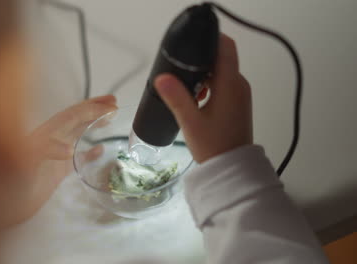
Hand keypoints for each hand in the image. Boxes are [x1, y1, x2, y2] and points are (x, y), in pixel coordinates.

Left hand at [9, 95, 116, 223]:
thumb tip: (69, 148)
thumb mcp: (21, 165)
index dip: (90, 108)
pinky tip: (100, 150)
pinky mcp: (55, 172)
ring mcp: (53, 156)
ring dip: (93, 125)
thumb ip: (42, 152)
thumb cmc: (8, 186)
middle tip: (114, 102)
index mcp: (44, 135)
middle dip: (93, 109)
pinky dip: (90, 151)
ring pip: (77, 135)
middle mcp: (50, 141)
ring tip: (110, 118)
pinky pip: (77, 158)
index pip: (71, 116)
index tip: (110, 105)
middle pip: (75, 120)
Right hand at [155, 34, 251, 162]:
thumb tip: (162, 77)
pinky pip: (224, 84)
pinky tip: (196, 97)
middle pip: (221, 58)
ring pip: (222, 72)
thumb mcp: (190, 121)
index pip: (225, 47)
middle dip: (201, 59)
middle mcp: (239, 85)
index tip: (191, 45)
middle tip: (179, 68)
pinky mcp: (238, 104)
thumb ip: (176, 97)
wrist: (231, 170)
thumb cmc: (213, 146)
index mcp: (230, 84)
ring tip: (184, 85)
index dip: (209, 39)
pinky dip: (210, 85)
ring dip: (204, 74)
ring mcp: (240, 94)